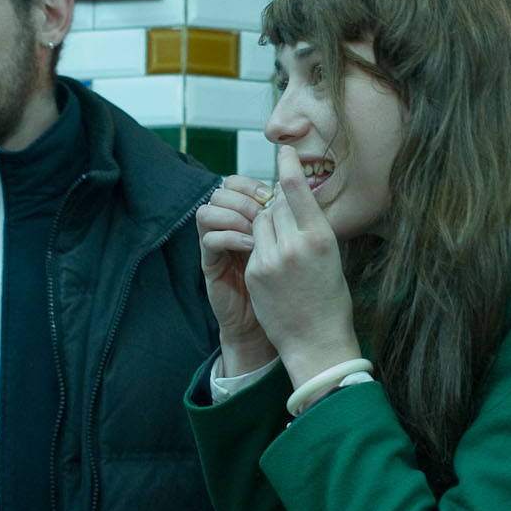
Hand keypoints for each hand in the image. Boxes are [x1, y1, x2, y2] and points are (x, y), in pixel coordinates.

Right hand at [196, 175, 278, 373]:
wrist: (283, 327)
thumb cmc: (297, 287)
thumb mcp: (297, 247)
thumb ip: (292, 221)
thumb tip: (302, 190)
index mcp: (250, 219)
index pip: (239, 184)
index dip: (255, 182)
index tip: (276, 191)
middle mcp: (230, 228)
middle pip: (222, 191)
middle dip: (245, 195)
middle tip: (265, 206)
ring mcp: (218, 246)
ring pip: (208, 210)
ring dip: (233, 213)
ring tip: (255, 226)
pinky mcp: (212, 266)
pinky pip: (209, 240)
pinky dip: (229, 237)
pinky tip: (251, 245)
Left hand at [245, 147, 362, 385]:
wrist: (317, 342)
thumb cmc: (331, 300)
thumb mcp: (331, 257)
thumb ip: (312, 227)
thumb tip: (296, 201)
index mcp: (321, 236)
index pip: (296, 187)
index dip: (287, 164)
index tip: (283, 149)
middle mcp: (295, 244)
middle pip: (275, 205)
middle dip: (278, 207)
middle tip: (288, 222)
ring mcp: (271, 258)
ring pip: (260, 223)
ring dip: (267, 226)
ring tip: (283, 248)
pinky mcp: (254, 272)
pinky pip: (253, 245)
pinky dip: (260, 248)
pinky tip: (274, 268)